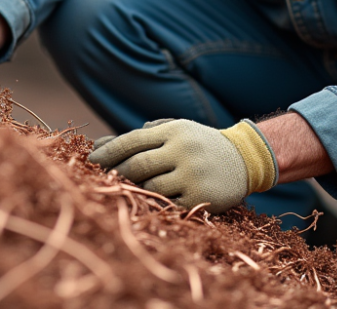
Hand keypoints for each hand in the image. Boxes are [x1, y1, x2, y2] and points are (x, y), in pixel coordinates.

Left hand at [87, 118, 277, 212]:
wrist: (245, 159)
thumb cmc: (200, 145)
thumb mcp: (176, 131)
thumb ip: (142, 137)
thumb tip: (100, 145)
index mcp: (174, 131)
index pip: (132, 140)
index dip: (108, 152)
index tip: (90, 160)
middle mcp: (183, 150)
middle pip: (137, 166)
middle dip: (115, 173)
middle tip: (98, 179)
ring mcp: (192, 175)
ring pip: (150, 188)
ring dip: (134, 190)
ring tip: (124, 191)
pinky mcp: (200, 199)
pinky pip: (167, 205)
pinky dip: (155, 204)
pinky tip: (147, 202)